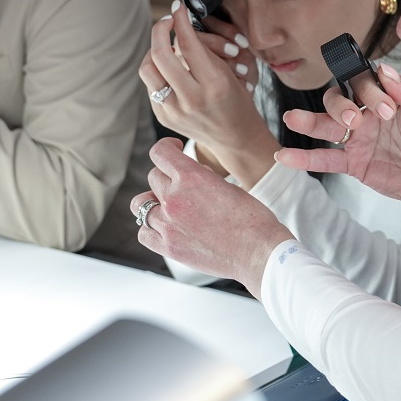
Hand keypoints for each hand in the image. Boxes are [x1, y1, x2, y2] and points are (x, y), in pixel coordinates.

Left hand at [133, 137, 295, 287]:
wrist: (259, 253)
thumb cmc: (253, 221)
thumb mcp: (230, 187)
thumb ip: (204, 178)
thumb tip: (193, 174)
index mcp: (192, 177)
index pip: (160, 153)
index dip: (166, 147)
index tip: (173, 150)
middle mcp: (174, 198)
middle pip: (154, 177)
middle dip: (168, 177)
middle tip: (183, 185)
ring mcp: (167, 224)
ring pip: (141, 203)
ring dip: (154, 200)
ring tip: (168, 207)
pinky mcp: (168, 246)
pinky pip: (144, 233)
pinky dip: (151, 228)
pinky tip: (165, 228)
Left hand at [139, 5, 266, 180]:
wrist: (236, 138)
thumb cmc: (239, 102)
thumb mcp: (232, 74)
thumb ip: (206, 52)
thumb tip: (183, 26)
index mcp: (215, 85)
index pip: (189, 44)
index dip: (181, 20)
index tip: (179, 7)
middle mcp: (192, 99)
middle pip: (160, 54)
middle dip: (160, 30)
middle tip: (167, 20)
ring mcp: (173, 110)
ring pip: (147, 68)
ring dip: (153, 50)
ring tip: (164, 45)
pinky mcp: (162, 117)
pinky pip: (151, 85)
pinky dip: (158, 71)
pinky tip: (168, 67)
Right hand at [276, 63, 400, 231]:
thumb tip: (386, 70)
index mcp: (387, 100)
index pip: (366, 84)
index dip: (370, 92)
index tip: (387, 109)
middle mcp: (368, 116)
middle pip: (339, 101)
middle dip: (341, 107)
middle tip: (355, 120)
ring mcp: (358, 140)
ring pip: (326, 126)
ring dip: (310, 122)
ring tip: (293, 118)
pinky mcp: (353, 163)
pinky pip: (325, 159)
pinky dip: (304, 158)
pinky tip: (284, 156)